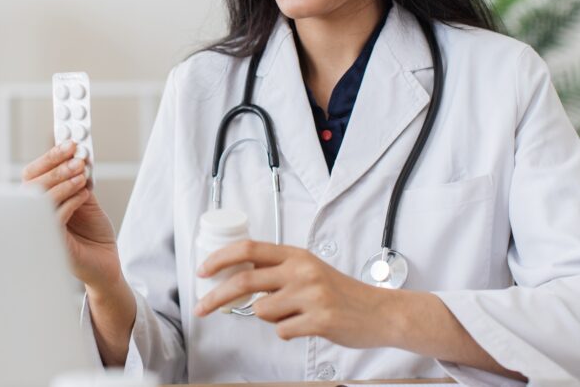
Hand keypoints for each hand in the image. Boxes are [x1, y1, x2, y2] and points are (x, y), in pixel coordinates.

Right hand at [21, 141, 122, 291]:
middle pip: (31, 184)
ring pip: (40, 199)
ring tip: (82, 174)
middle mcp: (35, 215)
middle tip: (77, 158)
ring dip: (63, 181)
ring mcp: (41, 230)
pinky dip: (70, 201)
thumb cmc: (93, 234)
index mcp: (40, 202)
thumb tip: (77, 155)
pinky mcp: (53, 244)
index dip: (49, 156)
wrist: (105, 264)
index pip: (33, 174)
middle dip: (56, 166)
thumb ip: (77, 180)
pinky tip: (84, 195)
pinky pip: (54, 218)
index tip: (69, 143)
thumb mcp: (86, 200)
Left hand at [194, 240, 394, 347]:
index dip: (220, 258)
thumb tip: (237, 275)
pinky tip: (307, 325)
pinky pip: (282, 331)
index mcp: (296, 254)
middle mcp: (301, 271)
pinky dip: (287, 331)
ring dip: (268, 317)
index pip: (248, 249)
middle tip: (201, 308)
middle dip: (216, 296)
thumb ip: (277, 270)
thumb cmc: (339, 292)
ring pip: (262, 311)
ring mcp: (311, 295)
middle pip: (244, 281)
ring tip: (293, 314)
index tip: (202, 271)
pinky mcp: (319, 320)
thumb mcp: (308, 269)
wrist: (378, 312)